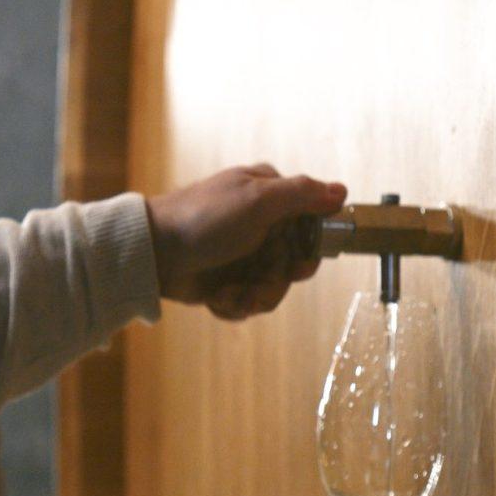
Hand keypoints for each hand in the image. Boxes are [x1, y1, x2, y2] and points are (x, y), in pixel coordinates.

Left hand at [146, 164, 346, 319]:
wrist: (154, 254)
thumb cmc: (204, 220)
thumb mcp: (257, 199)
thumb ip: (302, 194)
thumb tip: (341, 192)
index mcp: (271, 197)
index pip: (312, 225)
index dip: (310, 250)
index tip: (299, 263)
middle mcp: (261, 225)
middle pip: (294, 264)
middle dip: (276, 281)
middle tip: (258, 284)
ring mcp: (244, 255)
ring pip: (273, 288)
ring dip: (254, 297)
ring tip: (232, 294)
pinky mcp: (228, 280)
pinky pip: (248, 301)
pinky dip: (234, 303)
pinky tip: (218, 296)